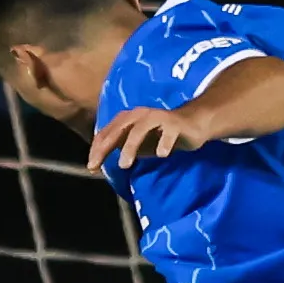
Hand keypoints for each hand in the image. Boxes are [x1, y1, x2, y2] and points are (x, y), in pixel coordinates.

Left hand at [87, 104, 217, 171]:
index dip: (96, 149)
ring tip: (125, 165)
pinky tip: (161, 155)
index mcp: (127, 119)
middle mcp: (139, 115)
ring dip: (130, 147)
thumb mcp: (135, 143)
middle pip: (118, 130)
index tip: (91, 167)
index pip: (106, 133)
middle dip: (105, 148)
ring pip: (140, 130)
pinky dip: (164, 143)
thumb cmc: (159, 135)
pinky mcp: (175, 123)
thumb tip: (95, 165)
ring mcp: (157, 117)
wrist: (191, 124)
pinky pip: (168, 133)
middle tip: (97, 166)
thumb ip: (118, 149)